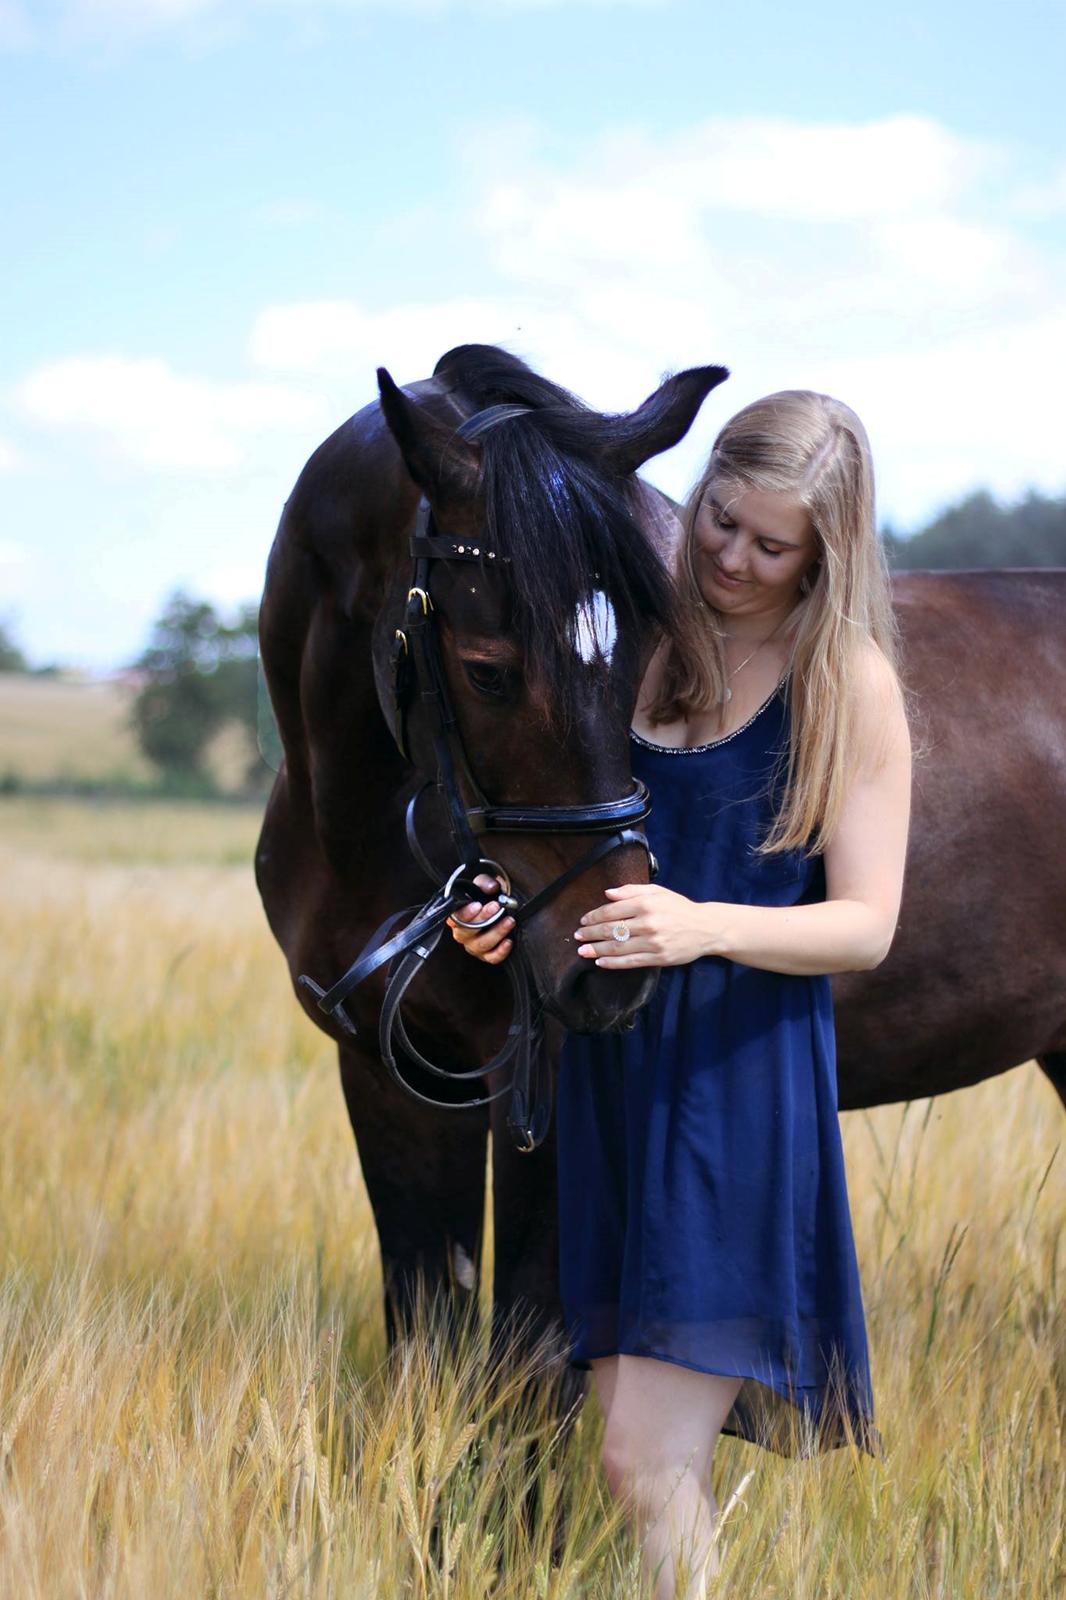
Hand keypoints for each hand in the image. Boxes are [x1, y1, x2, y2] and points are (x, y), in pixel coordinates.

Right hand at [446, 873, 514, 963]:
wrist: (498, 911)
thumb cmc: (486, 899)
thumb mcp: (483, 886)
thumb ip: (485, 882)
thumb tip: (492, 887)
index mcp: (457, 917)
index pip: (455, 918)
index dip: (465, 913)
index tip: (477, 905)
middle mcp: (463, 934)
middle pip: (468, 931)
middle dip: (483, 918)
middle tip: (496, 907)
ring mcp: (474, 946)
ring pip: (481, 944)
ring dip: (496, 932)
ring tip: (509, 921)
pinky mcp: (486, 956)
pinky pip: (491, 958)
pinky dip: (500, 951)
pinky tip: (509, 941)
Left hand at [573, 883, 718, 967]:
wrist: (706, 928)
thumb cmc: (679, 908)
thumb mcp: (657, 892)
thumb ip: (631, 891)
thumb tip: (607, 893)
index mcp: (646, 904)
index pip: (612, 910)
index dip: (594, 916)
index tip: (583, 920)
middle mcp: (648, 923)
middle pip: (611, 929)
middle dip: (591, 933)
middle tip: (577, 936)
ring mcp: (653, 942)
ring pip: (618, 947)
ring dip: (596, 949)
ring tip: (582, 950)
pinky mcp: (658, 958)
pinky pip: (630, 962)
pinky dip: (612, 962)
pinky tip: (600, 962)